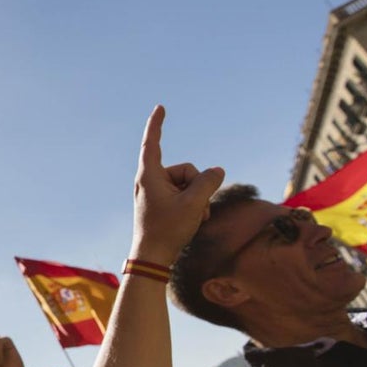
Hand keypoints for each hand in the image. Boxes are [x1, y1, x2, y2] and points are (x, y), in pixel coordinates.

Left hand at [130, 106, 224, 265]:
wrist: (152, 258)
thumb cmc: (168, 230)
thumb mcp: (195, 203)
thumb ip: (209, 182)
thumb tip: (217, 171)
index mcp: (149, 176)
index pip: (153, 143)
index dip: (157, 124)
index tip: (160, 107)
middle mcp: (150, 181)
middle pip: (186, 170)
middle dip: (198, 187)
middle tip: (194, 209)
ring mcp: (157, 193)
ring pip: (189, 184)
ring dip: (198, 200)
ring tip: (193, 218)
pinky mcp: (162, 203)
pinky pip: (185, 196)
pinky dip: (193, 206)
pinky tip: (193, 222)